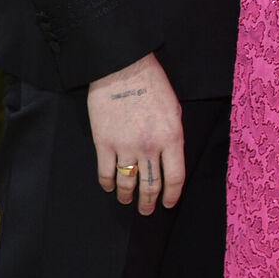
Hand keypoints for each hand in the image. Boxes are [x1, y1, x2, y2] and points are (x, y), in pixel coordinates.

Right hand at [87, 53, 184, 214]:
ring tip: (127, 200)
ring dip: (127, 197)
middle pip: (151, 187)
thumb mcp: (174, 109)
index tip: (168, 203)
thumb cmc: (152, 83)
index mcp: (171, 136)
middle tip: (146, 210)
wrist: (123, 67)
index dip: (172, 195)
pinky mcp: (104, 143)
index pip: (175, 178)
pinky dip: (107, 184)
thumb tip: (168, 159)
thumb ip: (172, 136)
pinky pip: (106, 174)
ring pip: (127, 184)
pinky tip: (110, 186)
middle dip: (149, 203)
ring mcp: (125, 147)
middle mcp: (150, 146)